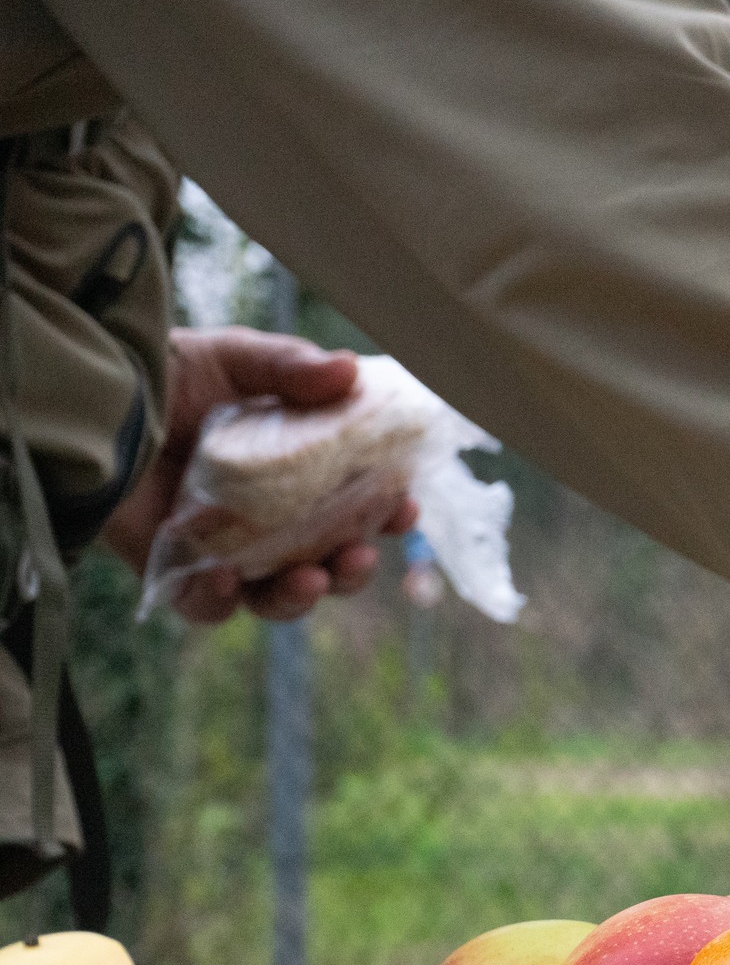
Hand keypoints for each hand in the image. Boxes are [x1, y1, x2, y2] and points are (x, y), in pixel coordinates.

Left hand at [101, 326, 417, 622]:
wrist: (92, 393)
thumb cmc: (169, 374)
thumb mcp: (235, 358)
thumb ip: (290, 366)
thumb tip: (349, 371)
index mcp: (298, 474)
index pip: (357, 506)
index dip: (386, 515)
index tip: (403, 507)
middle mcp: (268, 519)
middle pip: (326, 561)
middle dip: (353, 569)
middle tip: (360, 555)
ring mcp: (222, 549)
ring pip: (275, 596)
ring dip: (302, 597)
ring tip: (311, 579)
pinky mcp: (173, 571)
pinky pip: (206, 606)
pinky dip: (223, 601)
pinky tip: (228, 577)